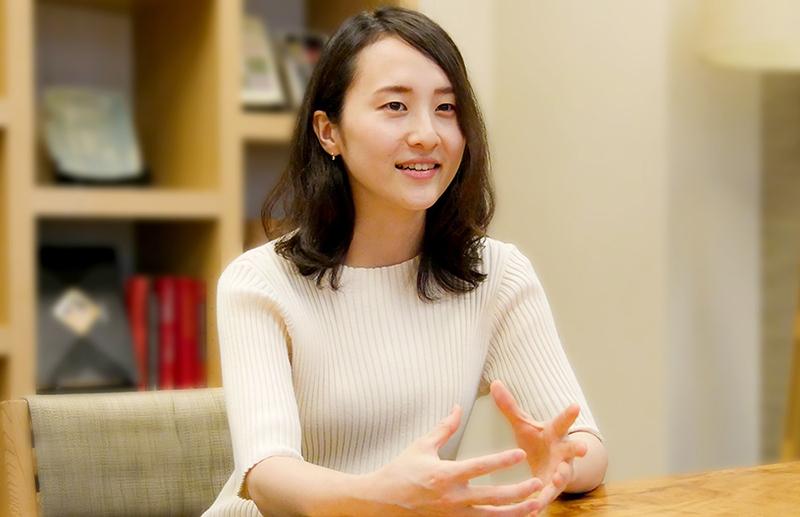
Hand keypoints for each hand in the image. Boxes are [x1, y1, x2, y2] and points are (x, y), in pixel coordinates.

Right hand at [365, 404, 545, 515]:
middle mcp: (452, 498)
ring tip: (535, 506)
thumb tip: (457, 408)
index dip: (501, 460)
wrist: (381, 502)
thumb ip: (444, 428)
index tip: (520, 454)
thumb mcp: (421, 446)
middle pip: (492, 496)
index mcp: (445, 475)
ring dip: (515, 512)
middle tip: (537, 483)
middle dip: (518, 492)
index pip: (479, 466)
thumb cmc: (400, 471)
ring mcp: (453, 515)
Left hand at [490, 380, 587, 508]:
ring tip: (556, 478)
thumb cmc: (537, 441)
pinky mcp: (553, 488)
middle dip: (578, 449)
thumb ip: (509, 406)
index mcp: (555, 434)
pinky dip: (541, 502)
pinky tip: (533, 509)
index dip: (569, 414)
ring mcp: (561, 471)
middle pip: (573, 450)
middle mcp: (563, 452)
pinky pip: (548, 495)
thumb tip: (495, 383)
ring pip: (564, 475)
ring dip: (560, 478)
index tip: (575, 406)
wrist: (550, 465)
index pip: (562, 421)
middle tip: (582, 448)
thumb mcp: (523, 423)